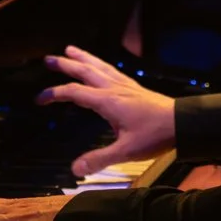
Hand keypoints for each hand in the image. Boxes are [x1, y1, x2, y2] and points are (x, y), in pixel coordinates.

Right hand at [36, 44, 174, 175]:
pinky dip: (100, 64)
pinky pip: (111, 70)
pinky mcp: (134, 87)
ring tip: (70, 50)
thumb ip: (100, 159)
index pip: (74, 92)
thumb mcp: (126, 151)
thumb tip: (75, 169)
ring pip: (99, 66)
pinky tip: (100, 65)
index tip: (39, 99)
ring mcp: (125, 85)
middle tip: (48, 59)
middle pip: (85, 71)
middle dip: (66, 65)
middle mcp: (114, 88)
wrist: (181, 123)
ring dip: (83, 58)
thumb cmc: (155, 135)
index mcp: (108, 101)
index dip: (54, 94)